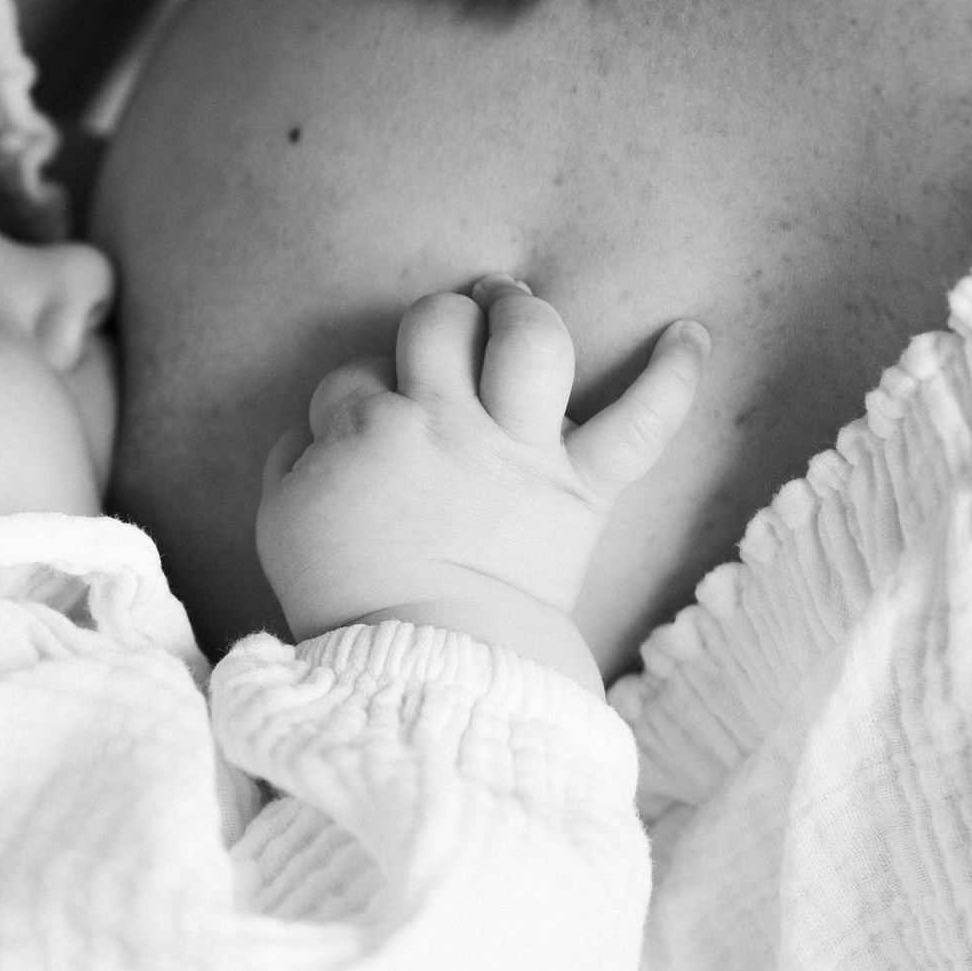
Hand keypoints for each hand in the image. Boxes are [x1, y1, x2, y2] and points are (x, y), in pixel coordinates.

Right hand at [256, 281, 707, 680]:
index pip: (352, 375)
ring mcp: (520, 451)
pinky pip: (643, 422)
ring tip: (514, 304)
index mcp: (367, 429)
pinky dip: (674, 377)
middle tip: (444, 338)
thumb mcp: (282, 521)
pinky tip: (689, 334)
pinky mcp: (581, 490)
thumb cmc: (345, 600)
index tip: (362, 431)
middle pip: (437, 324)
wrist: (425, 666)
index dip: (354, 396)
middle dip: (436, 321)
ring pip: (531, 341)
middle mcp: (445, 422)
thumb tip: (318, 428)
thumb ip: (295, 458)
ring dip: (524, 312)